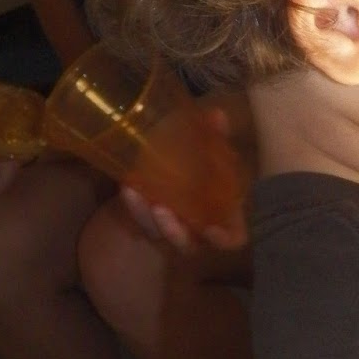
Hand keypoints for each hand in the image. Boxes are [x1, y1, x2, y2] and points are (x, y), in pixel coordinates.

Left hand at [119, 104, 248, 253]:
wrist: (174, 174)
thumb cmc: (205, 170)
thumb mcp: (213, 154)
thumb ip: (217, 139)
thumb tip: (217, 114)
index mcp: (224, 218)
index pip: (232, 240)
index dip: (224, 239)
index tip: (209, 229)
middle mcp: (199, 231)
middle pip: (188, 244)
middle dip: (174, 232)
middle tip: (160, 209)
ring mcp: (174, 231)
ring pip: (159, 235)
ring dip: (146, 217)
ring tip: (135, 193)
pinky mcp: (152, 225)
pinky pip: (141, 222)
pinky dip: (134, 206)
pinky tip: (127, 186)